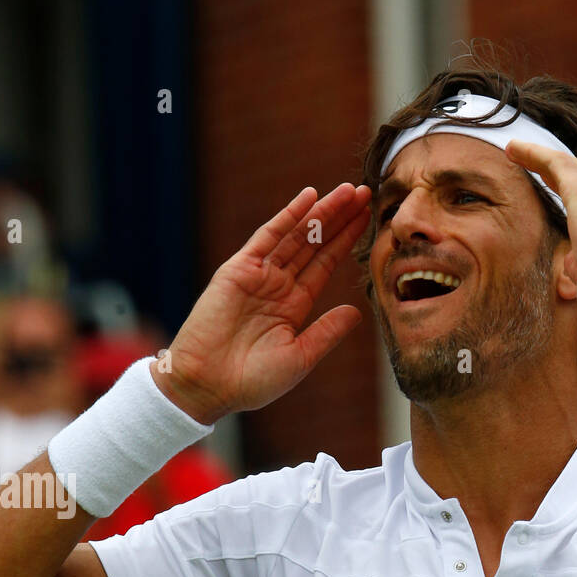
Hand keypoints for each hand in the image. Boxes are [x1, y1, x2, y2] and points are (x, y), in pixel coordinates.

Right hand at [153, 182, 371, 422]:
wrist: (208, 385)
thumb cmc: (252, 381)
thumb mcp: (300, 357)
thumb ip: (327, 332)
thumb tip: (357, 312)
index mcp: (294, 306)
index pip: (325, 264)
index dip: (346, 241)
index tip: (368, 220)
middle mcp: (278, 285)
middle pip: (315, 243)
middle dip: (340, 218)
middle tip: (366, 193)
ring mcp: (258, 274)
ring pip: (297, 235)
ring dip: (322, 212)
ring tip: (349, 191)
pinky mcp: (239, 269)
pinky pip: (268, 237)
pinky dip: (289, 216)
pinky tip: (310, 198)